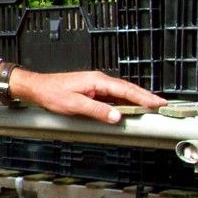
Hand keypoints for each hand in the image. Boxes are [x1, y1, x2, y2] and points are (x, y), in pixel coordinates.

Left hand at [9, 68, 166, 123]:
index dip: (143, 97)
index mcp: (97, 81)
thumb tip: (117, 116)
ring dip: (135, 99)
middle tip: (161, 105)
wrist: (36, 88)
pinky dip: (122, 102)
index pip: (126, 89)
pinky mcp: (90, 91)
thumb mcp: (74, 105)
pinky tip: (127, 108)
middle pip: (126, 89)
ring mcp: (94, 85)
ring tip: (150, 107)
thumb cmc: (51, 93)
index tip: (158, 103)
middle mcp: (98, 80)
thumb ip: (96, 111)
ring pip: (120, 93)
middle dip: (145, 97)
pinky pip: (111, 96)